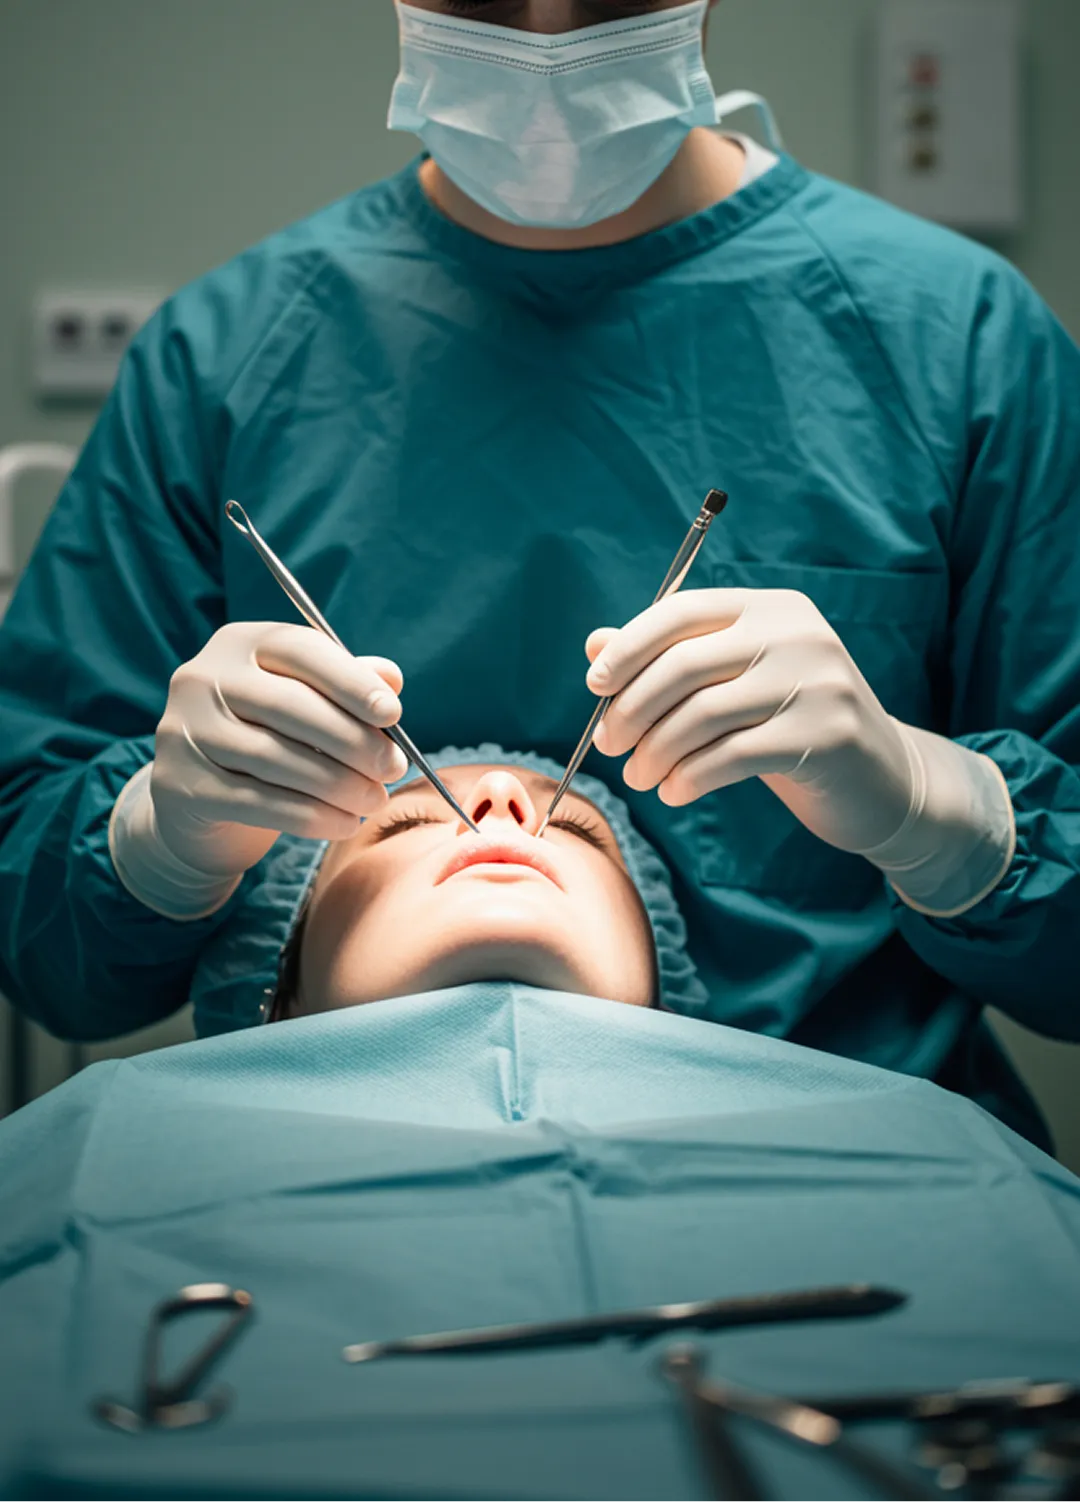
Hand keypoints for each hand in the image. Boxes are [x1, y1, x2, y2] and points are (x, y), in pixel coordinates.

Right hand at [148, 621, 408, 878]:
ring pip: (275, 758)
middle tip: (393, 768)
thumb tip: (390, 678)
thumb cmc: (269, 740)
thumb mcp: (306, 704)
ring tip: (375, 799)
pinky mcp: (180, 784)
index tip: (392, 714)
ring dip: (338, 784)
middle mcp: (201, 678)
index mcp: (239, 643)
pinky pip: (258, 802)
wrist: (201, 802)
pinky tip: (344, 824)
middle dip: (352, 740)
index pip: (300, 650)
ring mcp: (183, 731)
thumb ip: (346, 686)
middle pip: (289, 705)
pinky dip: (311, 816)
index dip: (350, 681)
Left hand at [585, 588, 916, 855]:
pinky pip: (730, 757)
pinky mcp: (825, 736)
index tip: (595, 685)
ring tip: (638, 778)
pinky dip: (688, 778)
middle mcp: (797, 635)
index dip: (629, 646)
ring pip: (701, 715)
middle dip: (631, 709)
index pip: (683, 611)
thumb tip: (595, 646)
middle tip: (607, 745)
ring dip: (653, 752)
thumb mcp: (734, 684)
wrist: (883, 780)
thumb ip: (671, 659)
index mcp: (771, 607)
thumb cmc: (790, 726)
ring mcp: (817, 683)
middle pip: (684, 665)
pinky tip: (673, 792)